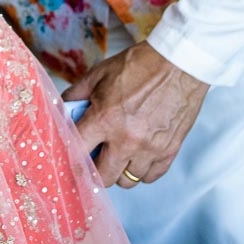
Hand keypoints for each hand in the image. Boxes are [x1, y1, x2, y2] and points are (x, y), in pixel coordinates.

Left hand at [63, 42, 207, 188]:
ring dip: (119, 170)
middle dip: (93, 171)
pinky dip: (142, 170)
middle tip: (94, 159)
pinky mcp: (170, 150)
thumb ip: (77, 93)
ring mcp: (150, 148)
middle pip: (102, 178)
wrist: (179, 62)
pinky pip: (151, 176)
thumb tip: (63, 108)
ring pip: (127, 181)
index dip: (69, 158)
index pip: (76, 153)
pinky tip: (139, 155)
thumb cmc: (140, 65)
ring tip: (119, 153)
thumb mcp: (100, 73)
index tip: (69, 160)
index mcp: (105, 119)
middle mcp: (126, 139)